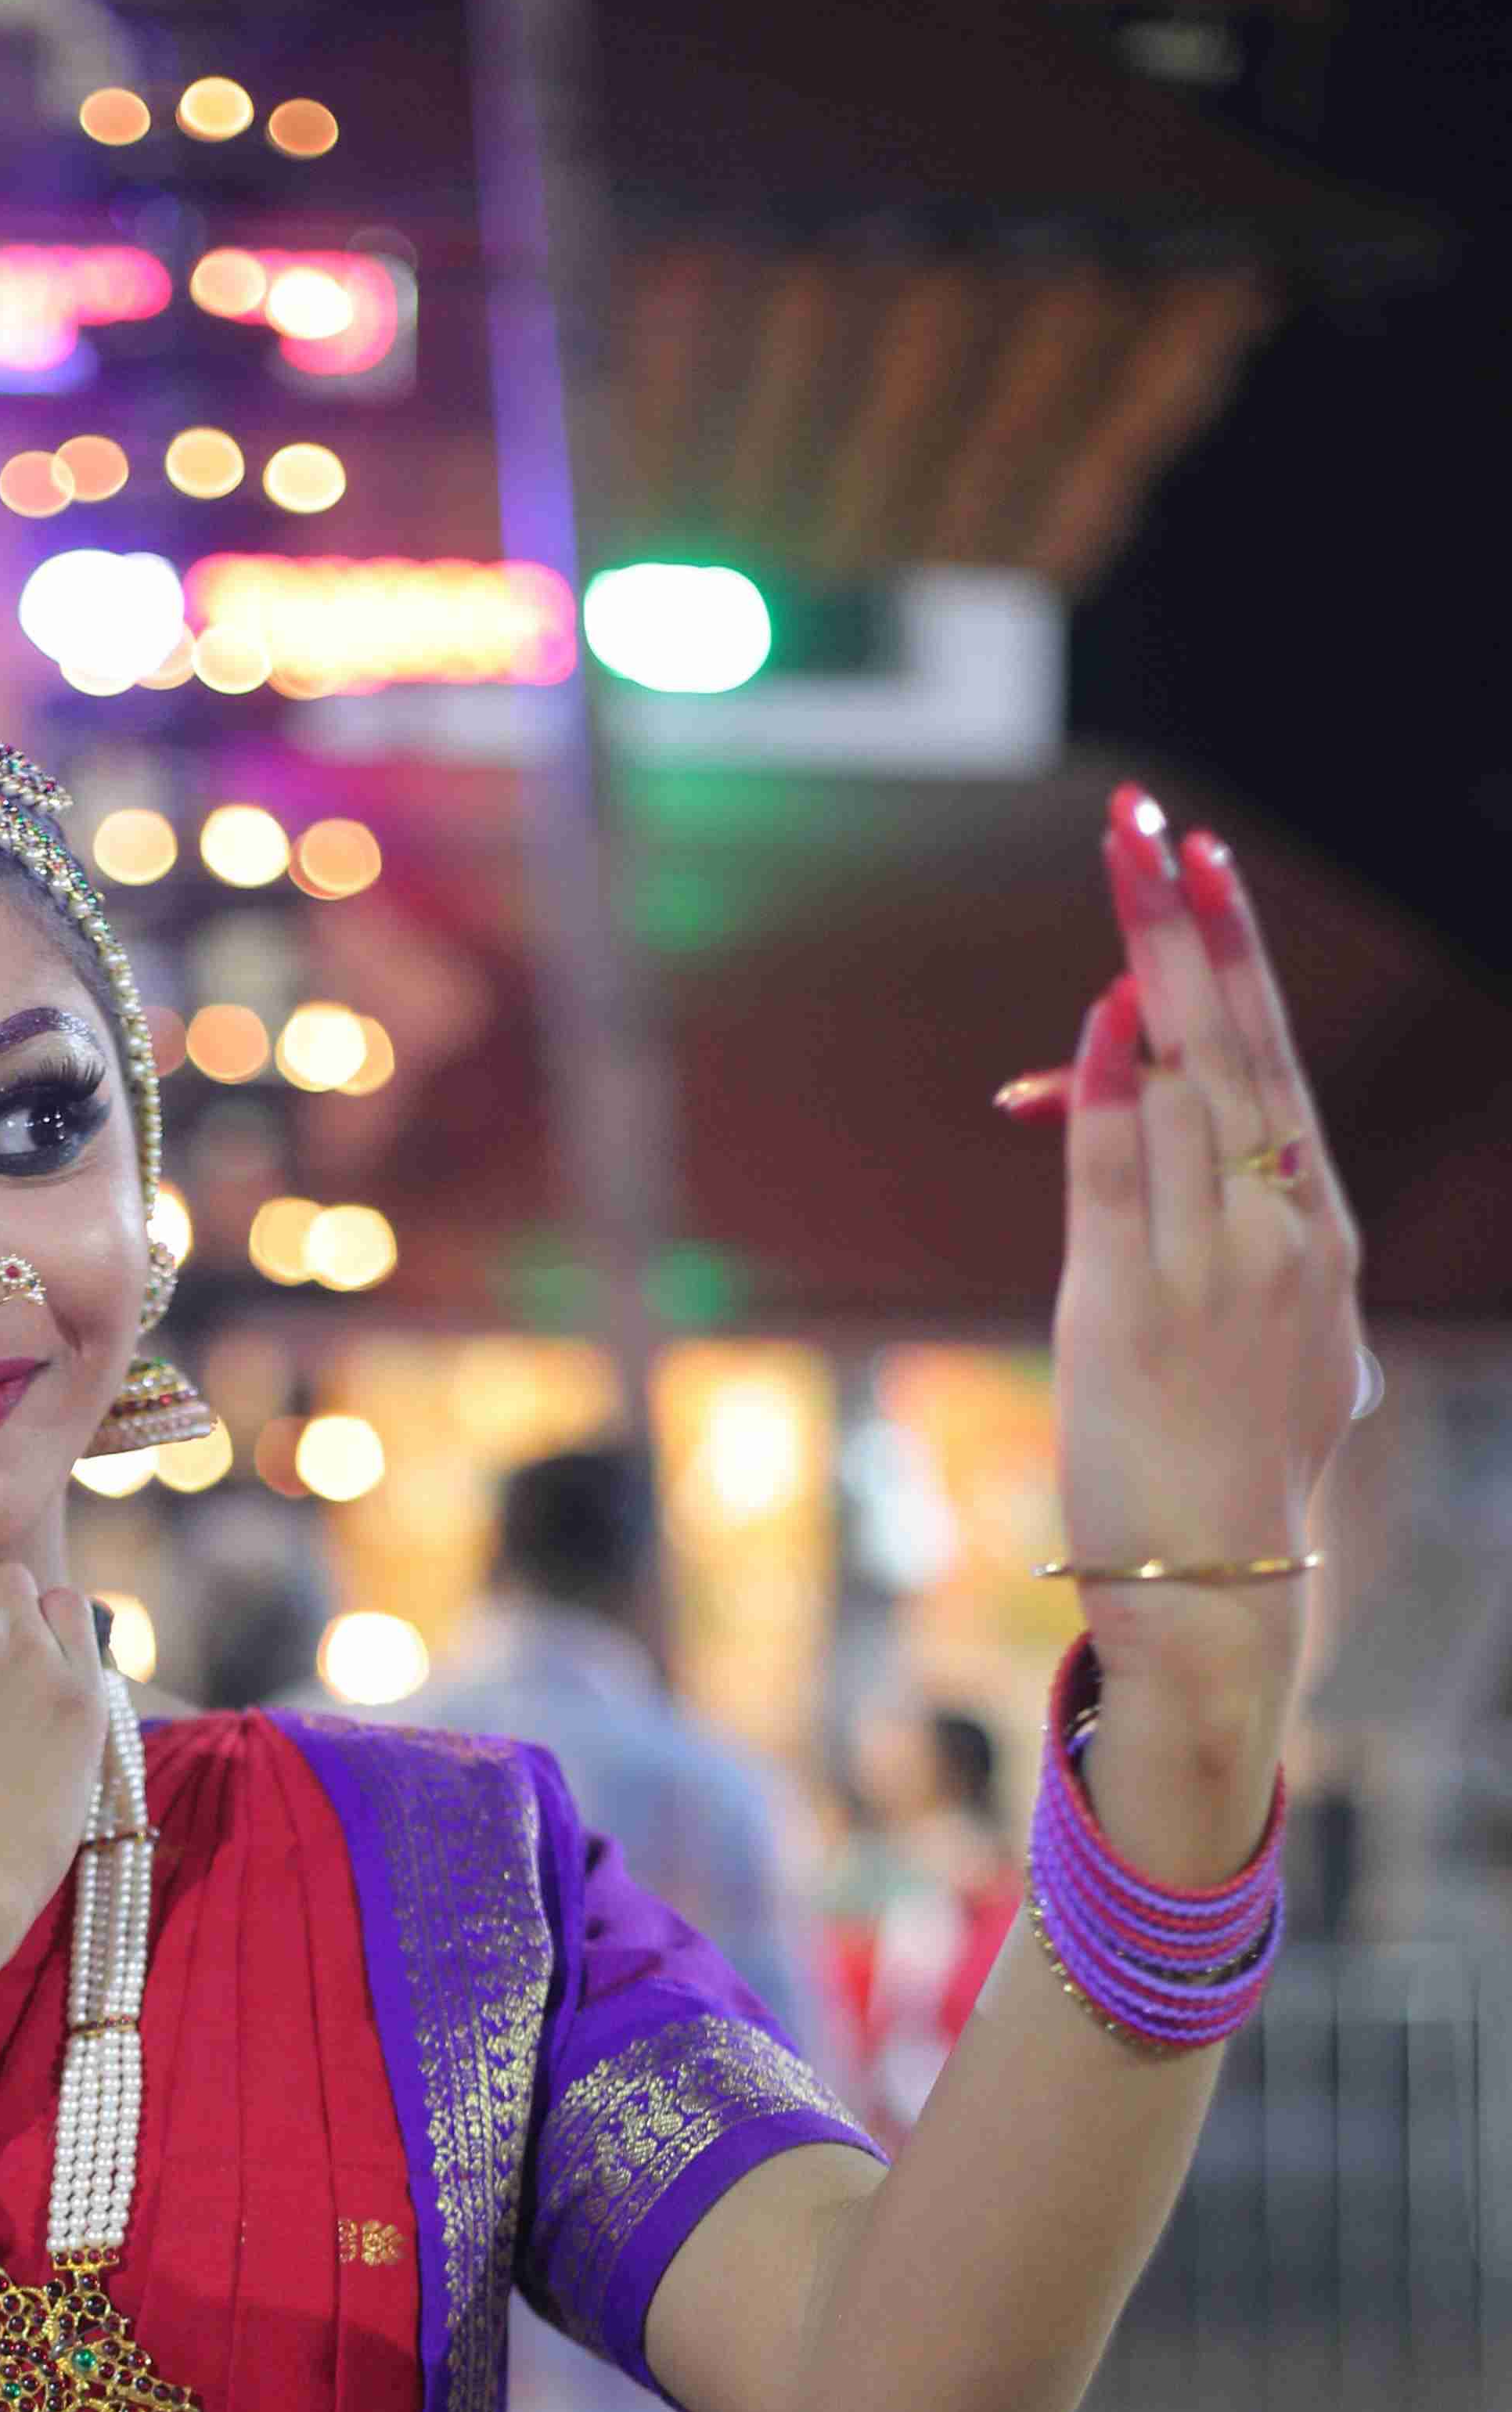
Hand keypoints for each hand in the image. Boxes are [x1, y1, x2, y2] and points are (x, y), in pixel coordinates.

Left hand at [1008, 789, 1365, 1851]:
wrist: (1222, 1587)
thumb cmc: (1230, 1456)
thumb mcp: (1251, 1325)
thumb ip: (1192, 1212)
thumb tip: (1117, 1095)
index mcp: (1317, 1229)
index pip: (1271, 1061)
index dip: (1233, 957)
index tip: (1202, 862)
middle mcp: (1280, 1231)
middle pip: (1235, 1045)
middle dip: (1190, 928)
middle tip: (1157, 824)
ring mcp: (1213, 1269)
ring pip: (1184, 1088)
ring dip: (1147, 973)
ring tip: (1129, 870)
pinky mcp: (1136, 1312)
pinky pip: (1121, 1178)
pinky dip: (1104, 1097)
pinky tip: (1092, 1024)